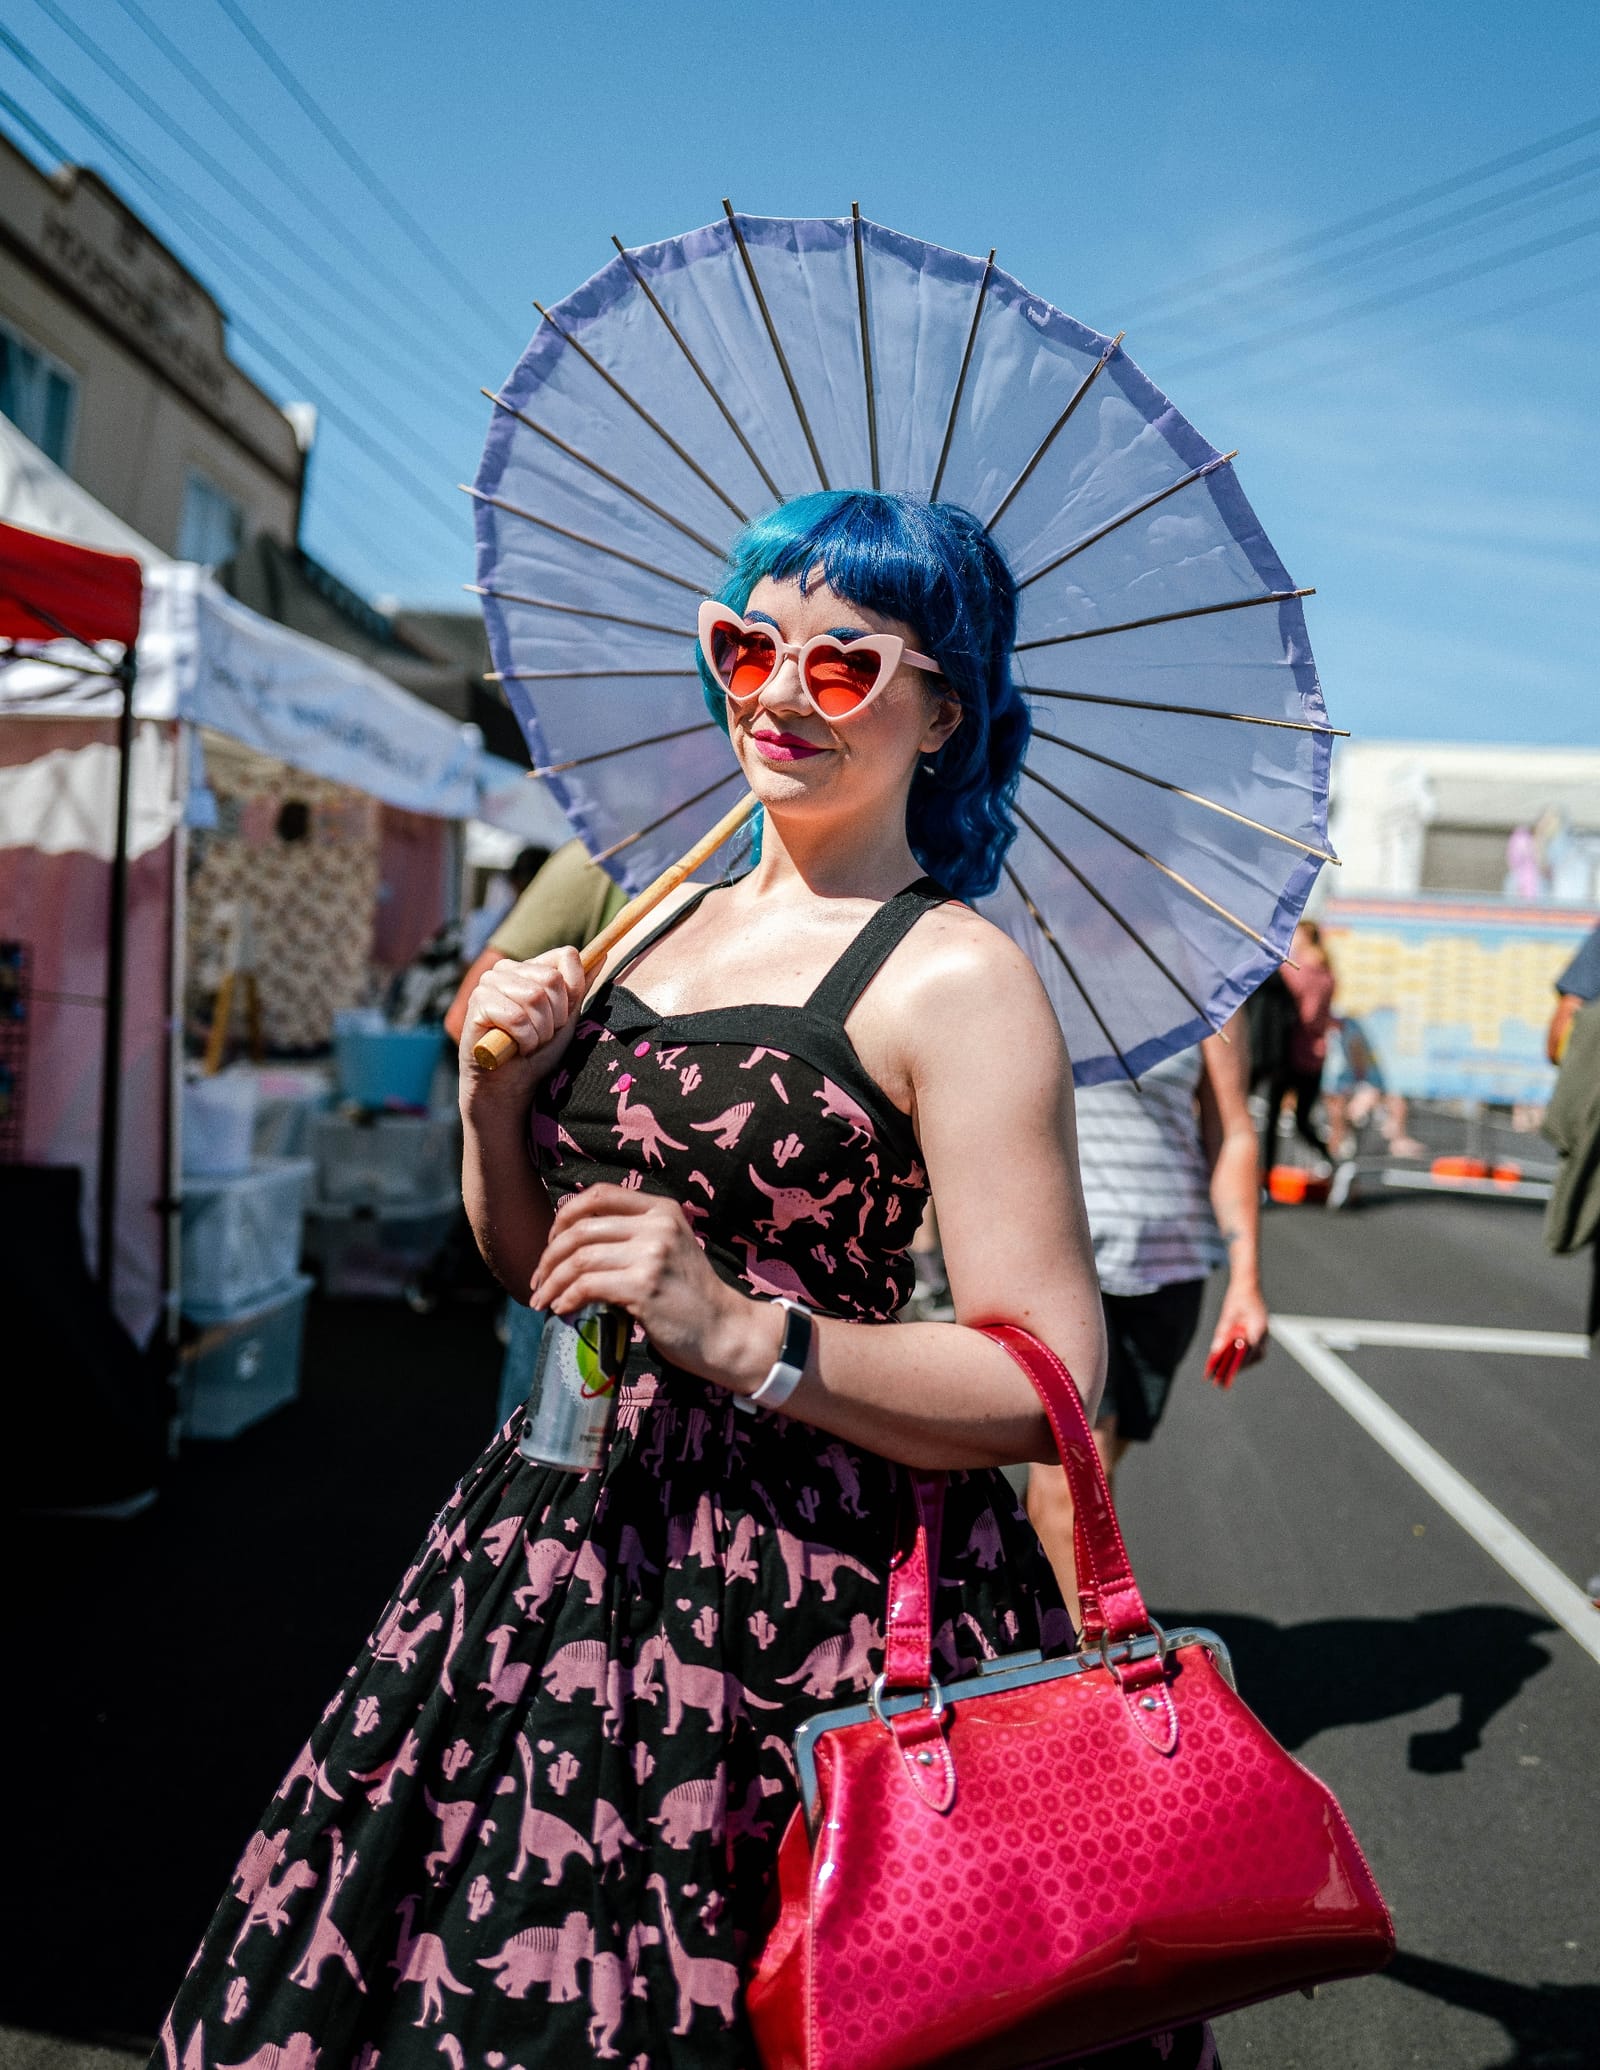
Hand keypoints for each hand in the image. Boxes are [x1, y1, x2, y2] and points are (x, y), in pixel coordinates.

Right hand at [458, 948, 585, 1107]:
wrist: (512, 1085)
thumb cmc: (539, 1052)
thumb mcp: (566, 1017)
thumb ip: (579, 987)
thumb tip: (602, 955)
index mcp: (528, 967)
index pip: (566, 956)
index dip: (572, 991)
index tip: (561, 1017)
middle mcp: (505, 969)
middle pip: (552, 979)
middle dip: (555, 1017)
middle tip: (541, 1035)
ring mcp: (488, 983)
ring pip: (534, 997)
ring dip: (540, 1031)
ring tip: (528, 1042)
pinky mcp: (477, 1003)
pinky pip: (516, 1017)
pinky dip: (524, 1040)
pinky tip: (515, 1048)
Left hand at [532, 1184, 772, 1389]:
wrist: (723, 1331)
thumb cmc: (688, 1295)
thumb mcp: (668, 1248)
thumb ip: (632, 1234)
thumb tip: (569, 1240)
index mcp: (662, 1209)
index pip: (598, 1194)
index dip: (564, 1216)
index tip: (551, 1244)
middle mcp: (657, 1225)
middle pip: (581, 1229)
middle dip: (548, 1256)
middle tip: (538, 1280)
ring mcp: (652, 1254)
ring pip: (579, 1258)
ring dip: (551, 1282)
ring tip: (543, 1300)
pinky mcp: (644, 1286)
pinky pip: (587, 1286)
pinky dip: (566, 1298)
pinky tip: (563, 1309)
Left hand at [1208, 1282, 1269, 1372]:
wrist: (1248, 1285)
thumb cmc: (1238, 1298)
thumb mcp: (1227, 1314)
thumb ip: (1222, 1333)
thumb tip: (1215, 1350)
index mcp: (1258, 1327)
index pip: (1250, 1350)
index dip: (1240, 1363)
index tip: (1229, 1372)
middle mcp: (1264, 1332)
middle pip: (1255, 1356)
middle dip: (1241, 1366)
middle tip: (1225, 1375)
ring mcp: (1264, 1333)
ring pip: (1257, 1355)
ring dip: (1244, 1363)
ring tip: (1227, 1370)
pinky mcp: (1260, 1333)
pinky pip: (1255, 1349)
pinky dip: (1245, 1356)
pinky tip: (1232, 1358)